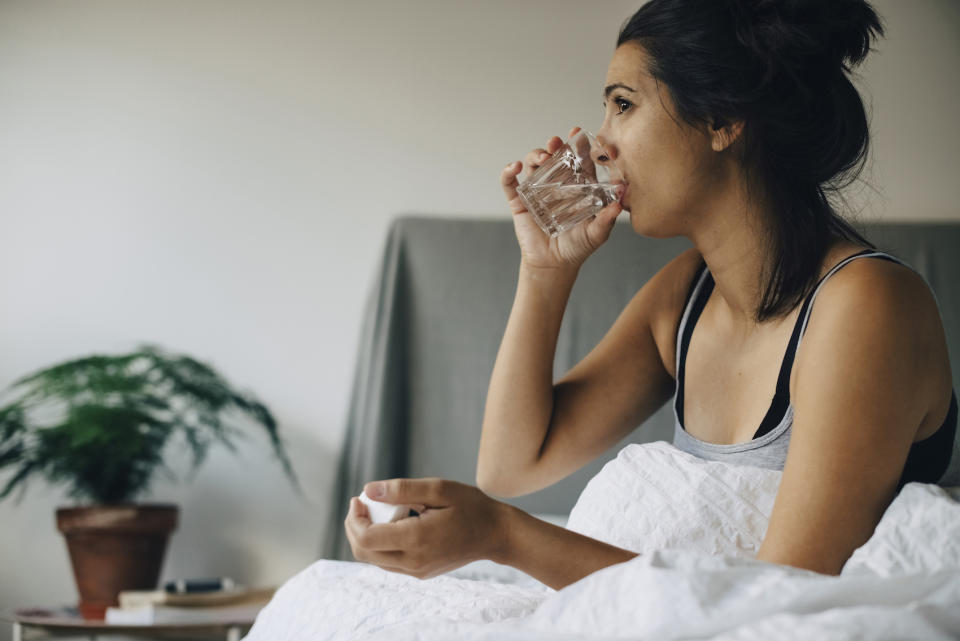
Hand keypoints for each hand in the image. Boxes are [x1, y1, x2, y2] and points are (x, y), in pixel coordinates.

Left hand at [343, 478, 509, 578]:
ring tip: (377, 511)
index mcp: (415, 540)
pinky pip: (388, 562)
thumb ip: (402, 489)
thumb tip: (368, 489)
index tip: (359, 498)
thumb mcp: (438, 489)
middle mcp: (413, 562)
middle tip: (362, 504)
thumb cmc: (470, 506)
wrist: (495, 534)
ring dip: (366, 535)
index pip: (366, 538)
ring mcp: (416, 571)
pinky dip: (380, 544)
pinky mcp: (420, 573)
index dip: (354, 518)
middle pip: (363, 552)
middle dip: (354, 527)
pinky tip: (392, 523)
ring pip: (373, 559)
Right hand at [501, 126, 622, 271]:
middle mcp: (556, 185)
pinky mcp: (519, 202)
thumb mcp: (597, 233)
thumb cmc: (577, 247)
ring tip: (541, 157)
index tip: (578, 133)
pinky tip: (514, 167)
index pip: (578, 161)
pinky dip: (508, 172)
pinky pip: (510, 183)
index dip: (578, 146)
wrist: (554, 265)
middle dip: (554, 145)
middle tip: (556, 143)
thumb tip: (620, 202)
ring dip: (535, 155)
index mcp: (577, 187)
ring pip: (533, 165)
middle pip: (554, 157)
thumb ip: (607, 218)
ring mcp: (536, 192)